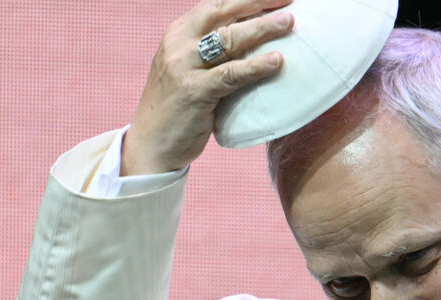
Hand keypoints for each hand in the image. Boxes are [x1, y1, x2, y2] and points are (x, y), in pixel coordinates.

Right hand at [122, 0, 294, 175]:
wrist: (150, 145)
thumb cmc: (178, 108)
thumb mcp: (189, 68)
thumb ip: (212, 51)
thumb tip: (253, 38)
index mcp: (179, 32)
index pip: (216, 4)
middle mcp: (179, 43)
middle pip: (223, 12)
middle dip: (257, 2)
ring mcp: (183, 66)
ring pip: (228, 39)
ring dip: (262, 29)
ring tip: (289, 22)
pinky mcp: (193, 92)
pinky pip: (230, 74)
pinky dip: (255, 66)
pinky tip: (276, 61)